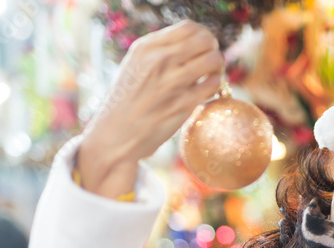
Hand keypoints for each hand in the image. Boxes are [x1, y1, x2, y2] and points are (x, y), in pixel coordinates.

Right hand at [77, 21, 223, 197]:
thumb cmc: (129, 98)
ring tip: (209, 78)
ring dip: (217, 69)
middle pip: (206, 41)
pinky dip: (216, 88)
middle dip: (213, 50)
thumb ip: (162, 51)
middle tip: (209, 64)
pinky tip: (206, 93)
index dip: (203, 36)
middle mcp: (159, 60)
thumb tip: (196, 43)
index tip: (203, 48)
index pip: (189, 28)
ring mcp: (172, 82)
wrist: (116, 132)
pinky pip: (214, 86)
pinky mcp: (183, 104)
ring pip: (214, 61)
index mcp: (147, 47)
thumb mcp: (137, 64)